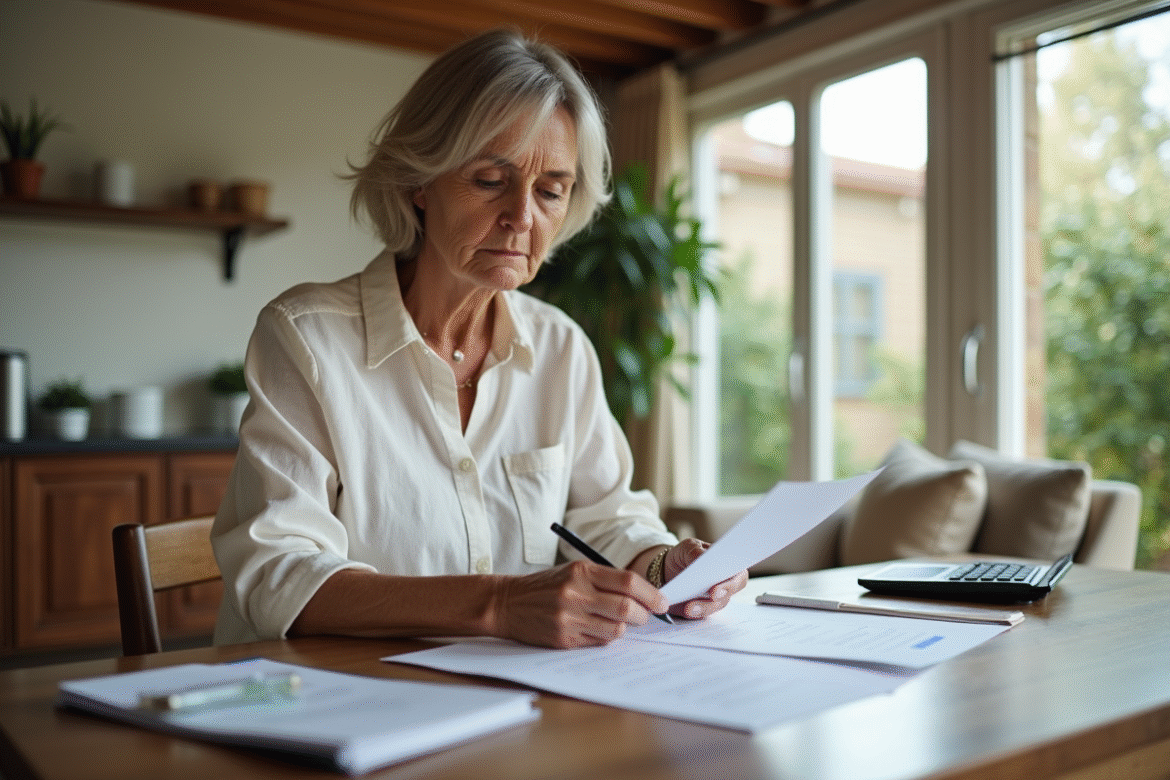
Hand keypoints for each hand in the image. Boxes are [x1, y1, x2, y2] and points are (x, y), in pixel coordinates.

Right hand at [493, 561, 669, 648]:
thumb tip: (643, 595)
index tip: (662, 602)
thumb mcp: (573, 571)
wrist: (507, 603)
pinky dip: (606, 637)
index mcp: (581, 571)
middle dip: (643, 615)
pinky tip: (599, 629)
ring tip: (621, 623)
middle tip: (646, 616)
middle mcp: (575, 593)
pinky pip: (599, 642)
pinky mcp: (563, 639)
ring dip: (625, 629)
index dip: (651, 594)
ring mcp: (569, 618)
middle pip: (626, 608)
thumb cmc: (546, 586)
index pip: (628, 582)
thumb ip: (605, 580)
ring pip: (616, 630)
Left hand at [662, 539, 747, 619]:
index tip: (723, 580)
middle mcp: (724, 582)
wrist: (667, 569)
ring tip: (690, 607)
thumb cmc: (684, 555)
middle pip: (731, 591)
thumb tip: (703, 557)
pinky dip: (695, 612)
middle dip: (723, 593)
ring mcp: (714, 597)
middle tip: (713, 594)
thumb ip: (696, 551)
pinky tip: (686, 610)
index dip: (735, 578)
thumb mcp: (688, 547)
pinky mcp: (702, 608)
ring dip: (705, 607)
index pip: (738, 572)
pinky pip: (702, 613)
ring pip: (716, 605)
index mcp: (726, 564)